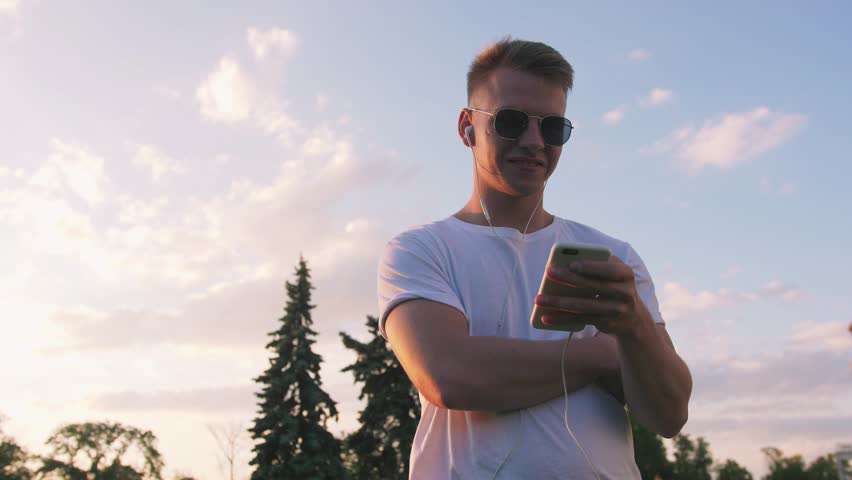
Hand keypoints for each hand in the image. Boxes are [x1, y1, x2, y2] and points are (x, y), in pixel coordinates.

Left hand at [534, 256, 652, 337]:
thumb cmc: (615, 286)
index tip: (572, 263)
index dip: (590, 267)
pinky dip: (561, 319)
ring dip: (558, 302)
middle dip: (568, 278)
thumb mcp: (614, 273)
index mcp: (626, 274)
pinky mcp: (605, 323)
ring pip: (582, 305)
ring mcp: (615, 310)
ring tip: (538, 299)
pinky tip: (546, 317)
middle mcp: (624, 293)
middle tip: (548, 272)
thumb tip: (564, 264)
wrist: (633, 318)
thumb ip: (597, 265)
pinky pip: (579, 320)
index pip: (608, 269)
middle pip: (591, 286)